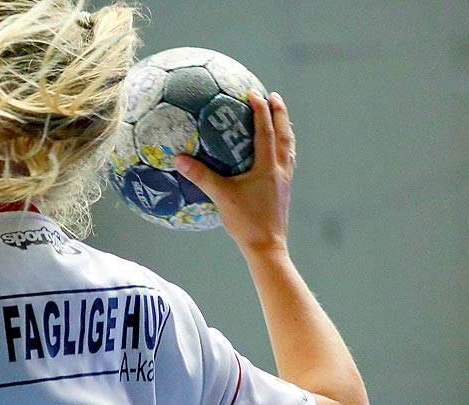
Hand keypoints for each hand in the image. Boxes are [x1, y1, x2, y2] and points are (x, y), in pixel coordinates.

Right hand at [175, 90, 295, 256]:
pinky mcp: (283, 192)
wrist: (267, 248)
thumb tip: (179, 159)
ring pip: (289, 148)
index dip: (260, 109)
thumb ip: (202, 176)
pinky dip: (283, 150)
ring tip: (280, 118)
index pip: (265, 130)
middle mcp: (280, 169)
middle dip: (279, 113)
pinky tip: (276, 154)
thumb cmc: (246, 222)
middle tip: (274, 96)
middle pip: (284, 134)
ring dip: (285, 130)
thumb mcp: (222, 197)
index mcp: (267, 166)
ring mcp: (284, 181)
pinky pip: (286, 163)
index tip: (254, 92)